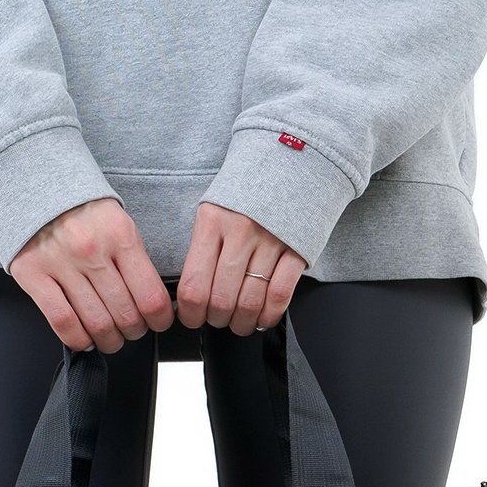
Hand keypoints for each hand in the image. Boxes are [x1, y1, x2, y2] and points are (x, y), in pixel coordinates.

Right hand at [9, 198, 173, 352]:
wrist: (36, 187)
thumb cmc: (82, 210)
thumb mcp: (118, 223)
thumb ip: (134, 260)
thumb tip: (153, 302)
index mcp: (120, 235)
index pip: (150, 296)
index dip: (160, 320)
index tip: (158, 322)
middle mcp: (91, 250)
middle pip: (125, 315)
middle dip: (134, 332)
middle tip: (132, 330)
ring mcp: (60, 263)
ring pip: (96, 323)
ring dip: (109, 340)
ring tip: (110, 337)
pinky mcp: (33, 274)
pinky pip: (62, 321)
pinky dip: (78, 339)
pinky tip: (85, 338)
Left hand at [176, 202, 305, 336]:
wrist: (289, 164)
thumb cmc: (246, 194)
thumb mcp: (213, 212)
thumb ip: (202, 250)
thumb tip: (190, 294)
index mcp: (212, 221)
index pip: (193, 285)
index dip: (190, 313)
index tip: (192, 318)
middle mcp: (240, 231)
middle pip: (221, 299)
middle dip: (216, 320)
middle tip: (217, 318)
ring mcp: (270, 240)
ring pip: (249, 302)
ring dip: (241, 322)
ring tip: (239, 321)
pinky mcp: (296, 248)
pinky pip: (279, 295)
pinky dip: (269, 315)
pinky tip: (262, 317)